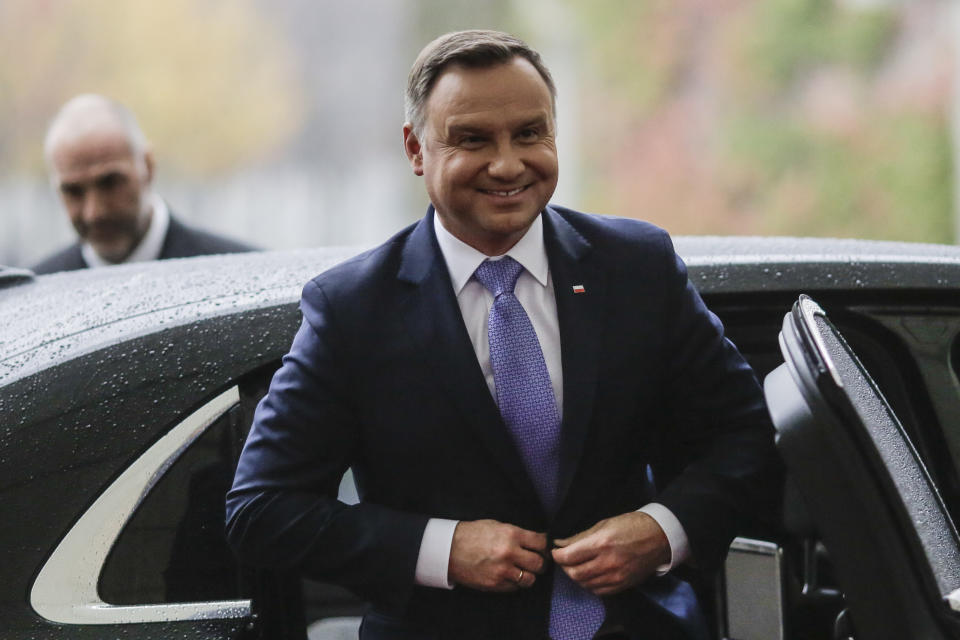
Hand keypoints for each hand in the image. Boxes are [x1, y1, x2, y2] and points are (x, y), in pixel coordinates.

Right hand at [448, 519, 546, 591]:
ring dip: (529, 576)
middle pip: (540, 564)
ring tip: (522, 571)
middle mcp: (510, 553)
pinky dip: (515, 583)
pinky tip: (509, 576)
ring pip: (530, 580)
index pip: (542, 543)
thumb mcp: (496, 525)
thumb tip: (536, 541)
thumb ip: (517, 534)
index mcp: (512, 534)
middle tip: (536, 562)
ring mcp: (503, 571)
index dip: (545, 546)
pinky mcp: (495, 584)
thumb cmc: (472, 534)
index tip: (543, 548)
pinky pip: (515, 588)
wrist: (449, 549)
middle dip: (540, 563)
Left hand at [551, 511, 670, 595]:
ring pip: (585, 584)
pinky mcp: (623, 585)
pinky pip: (599, 591)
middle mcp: (607, 562)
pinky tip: (590, 575)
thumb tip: (560, 543)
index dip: (557, 556)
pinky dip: (590, 584)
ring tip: (577, 566)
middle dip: (565, 567)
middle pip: (574, 573)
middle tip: (565, 560)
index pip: (569, 556)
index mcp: (601, 543)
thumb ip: (580, 537)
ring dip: (577, 576)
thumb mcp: (604, 524)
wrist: (659, 537)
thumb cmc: (631, 525)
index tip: (556, 552)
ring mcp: (616, 576)